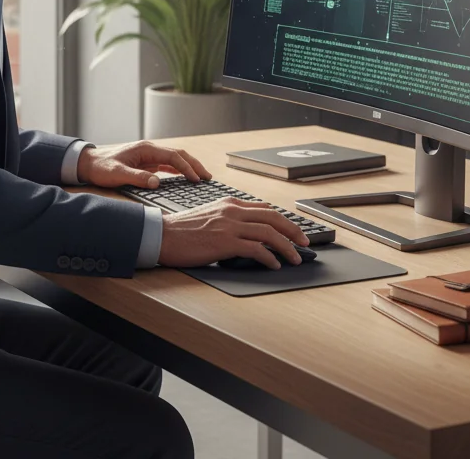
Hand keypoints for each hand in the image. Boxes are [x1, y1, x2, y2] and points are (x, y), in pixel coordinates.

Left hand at [76, 140, 211, 188]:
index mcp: (146, 149)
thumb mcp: (117, 174)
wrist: (88, 163)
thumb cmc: (101, 167)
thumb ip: (137, 178)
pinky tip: (185, 178)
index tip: (197, 179)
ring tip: (201, 177)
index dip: (187, 167)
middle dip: (194, 164)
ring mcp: (148, 156)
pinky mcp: (146, 163)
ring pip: (174, 159)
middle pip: (178, 154)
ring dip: (188, 167)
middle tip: (208, 177)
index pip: (173, 157)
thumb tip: (156, 183)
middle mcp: (149, 150)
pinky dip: (178, 170)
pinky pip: (167, 165)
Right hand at [158, 198, 309, 269]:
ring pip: (269, 233)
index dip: (284, 219)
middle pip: (273, 217)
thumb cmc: (183, 230)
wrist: (163, 235)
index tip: (294, 230)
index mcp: (229, 203)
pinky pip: (256, 249)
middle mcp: (232, 211)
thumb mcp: (210, 215)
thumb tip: (250, 230)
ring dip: (287, 247)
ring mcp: (229, 226)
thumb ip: (230, 218)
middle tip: (305, 243)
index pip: (265, 208)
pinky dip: (270, 258)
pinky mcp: (225, 242)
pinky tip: (275, 265)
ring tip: (296, 258)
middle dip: (293, 230)